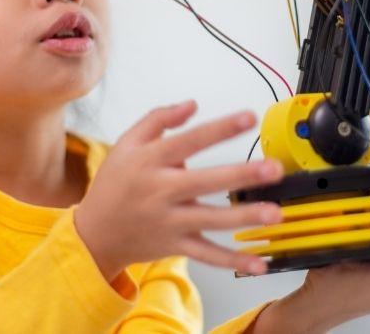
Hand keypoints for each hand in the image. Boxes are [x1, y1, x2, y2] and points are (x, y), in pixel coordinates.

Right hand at [75, 100, 284, 279]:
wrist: (93, 233)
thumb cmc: (114, 184)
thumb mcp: (126, 143)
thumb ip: (158, 119)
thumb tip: (192, 105)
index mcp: (150, 161)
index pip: (190, 141)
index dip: (220, 129)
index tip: (249, 117)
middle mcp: (161, 191)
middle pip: (206, 181)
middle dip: (242, 175)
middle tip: (273, 168)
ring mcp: (169, 221)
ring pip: (211, 220)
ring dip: (245, 217)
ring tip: (275, 213)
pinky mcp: (175, 246)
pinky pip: (208, 255)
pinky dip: (233, 261)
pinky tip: (260, 263)